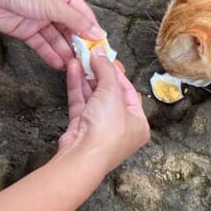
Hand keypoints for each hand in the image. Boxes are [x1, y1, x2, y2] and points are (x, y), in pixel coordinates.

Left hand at [0, 0, 104, 68]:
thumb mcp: (52, 4)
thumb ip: (75, 20)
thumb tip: (97, 32)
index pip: (83, 15)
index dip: (92, 31)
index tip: (102, 48)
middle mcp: (53, 6)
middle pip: (70, 29)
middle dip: (79, 45)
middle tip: (89, 62)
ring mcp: (39, 19)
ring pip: (56, 39)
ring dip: (65, 52)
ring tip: (74, 67)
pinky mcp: (26, 30)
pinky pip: (41, 44)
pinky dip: (49, 54)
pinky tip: (58, 64)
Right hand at [58, 50, 150, 175]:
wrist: (82, 157)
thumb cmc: (107, 131)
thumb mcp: (112, 92)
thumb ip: (106, 70)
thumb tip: (100, 53)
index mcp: (138, 123)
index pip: (129, 91)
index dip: (116, 72)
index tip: (106, 57)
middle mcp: (120, 127)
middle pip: (110, 93)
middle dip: (99, 73)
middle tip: (91, 55)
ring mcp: (99, 129)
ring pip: (93, 97)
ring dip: (86, 77)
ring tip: (79, 57)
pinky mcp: (81, 129)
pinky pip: (80, 103)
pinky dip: (77, 86)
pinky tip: (73, 69)